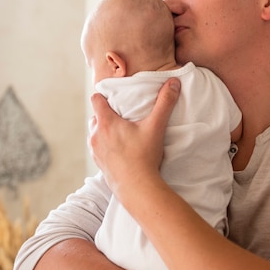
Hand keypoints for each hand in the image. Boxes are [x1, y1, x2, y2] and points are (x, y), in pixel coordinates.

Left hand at [88, 78, 180, 197]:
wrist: (136, 187)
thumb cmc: (144, 156)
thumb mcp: (156, 127)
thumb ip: (165, 103)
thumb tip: (174, 82)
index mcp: (106, 122)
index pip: (96, 99)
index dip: (104, 95)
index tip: (115, 97)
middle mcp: (96, 134)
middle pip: (95, 116)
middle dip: (106, 114)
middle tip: (123, 116)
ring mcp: (95, 150)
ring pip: (95, 133)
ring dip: (104, 130)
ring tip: (121, 133)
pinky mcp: (98, 163)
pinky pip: (97, 148)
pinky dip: (105, 146)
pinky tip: (120, 150)